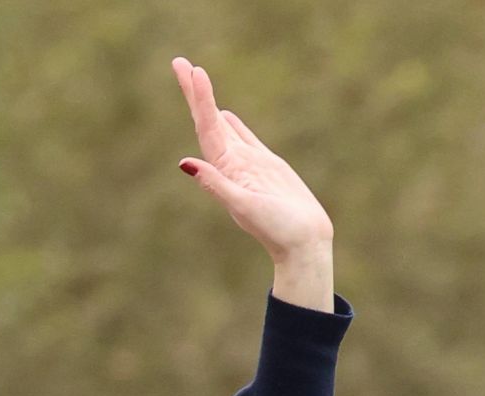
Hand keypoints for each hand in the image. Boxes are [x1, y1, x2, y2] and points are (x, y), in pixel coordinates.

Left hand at [171, 58, 333, 258]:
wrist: (304, 243)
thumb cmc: (277, 229)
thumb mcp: (244, 206)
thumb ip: (216, 184)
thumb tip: (185, 164)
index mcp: (225, 172)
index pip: (207, 128)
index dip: (199, 100)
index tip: (192, 71)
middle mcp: (232, 166)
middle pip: (208, 122)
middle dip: (195, 93)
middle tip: (181, 63)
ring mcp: (248, 165)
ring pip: (223, 127)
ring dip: (209, 104)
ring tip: (196, 80)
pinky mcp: (266, 166)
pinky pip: (244, 139)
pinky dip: (232, 125)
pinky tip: (224, 115)